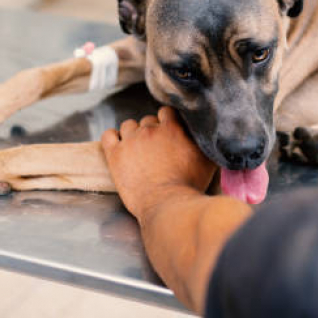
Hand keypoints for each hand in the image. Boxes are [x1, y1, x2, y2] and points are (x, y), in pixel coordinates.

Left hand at [101, 107, 216, 219]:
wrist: (168, 205)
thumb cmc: (189, 186)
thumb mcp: (207, 160)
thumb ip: (206, 142)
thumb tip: (210, 134)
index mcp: (173, 128)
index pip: (166, 112)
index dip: (166, 121)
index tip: (167, 132)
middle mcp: (150, 130)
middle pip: (147, 120)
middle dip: (150, 132)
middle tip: (154, 149)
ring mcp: (131, 141)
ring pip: (128, 125)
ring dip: (132, 134)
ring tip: (137, 151)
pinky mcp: (115, 155)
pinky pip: (108, 135)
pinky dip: (112, 138)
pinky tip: (118, 146)